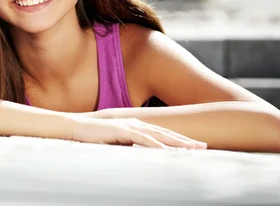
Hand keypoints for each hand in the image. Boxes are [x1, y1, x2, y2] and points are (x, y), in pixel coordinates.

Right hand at [68, 116, 206, 148]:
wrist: (76, 127)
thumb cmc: (94, 136)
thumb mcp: (116, 142)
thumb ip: (129, 145)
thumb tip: (141, 155)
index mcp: (136, 125)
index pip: (162, 133)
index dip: (179, 139)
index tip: (195, 145)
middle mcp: (136, 123)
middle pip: (166, 133)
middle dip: (185, 140)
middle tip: (203, 146)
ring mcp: (129, 126)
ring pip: (158, 135)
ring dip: (176, 142)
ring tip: (191, 149)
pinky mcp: (121, 131)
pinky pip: (142, 139)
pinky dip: (155, 145)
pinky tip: (166, 150)